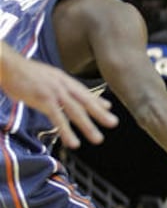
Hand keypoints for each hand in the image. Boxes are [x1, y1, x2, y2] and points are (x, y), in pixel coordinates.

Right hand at [1, 46, 118, 147]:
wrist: (7, 65)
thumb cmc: (24, 73)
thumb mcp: (46, 77)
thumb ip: (59, 85)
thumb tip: (69, 92)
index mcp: (63, 79)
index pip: (84, 92)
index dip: (97, 101)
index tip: (109, 109)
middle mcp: (63, 85)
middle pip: (85, 101)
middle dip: (100, 113)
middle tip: (114, 123)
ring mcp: (54, 92)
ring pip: (76, 112)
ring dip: (88, 126)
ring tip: (97, 139)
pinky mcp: (43, 100)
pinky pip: (58, 118)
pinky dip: (67, 131)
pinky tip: (73, 142)